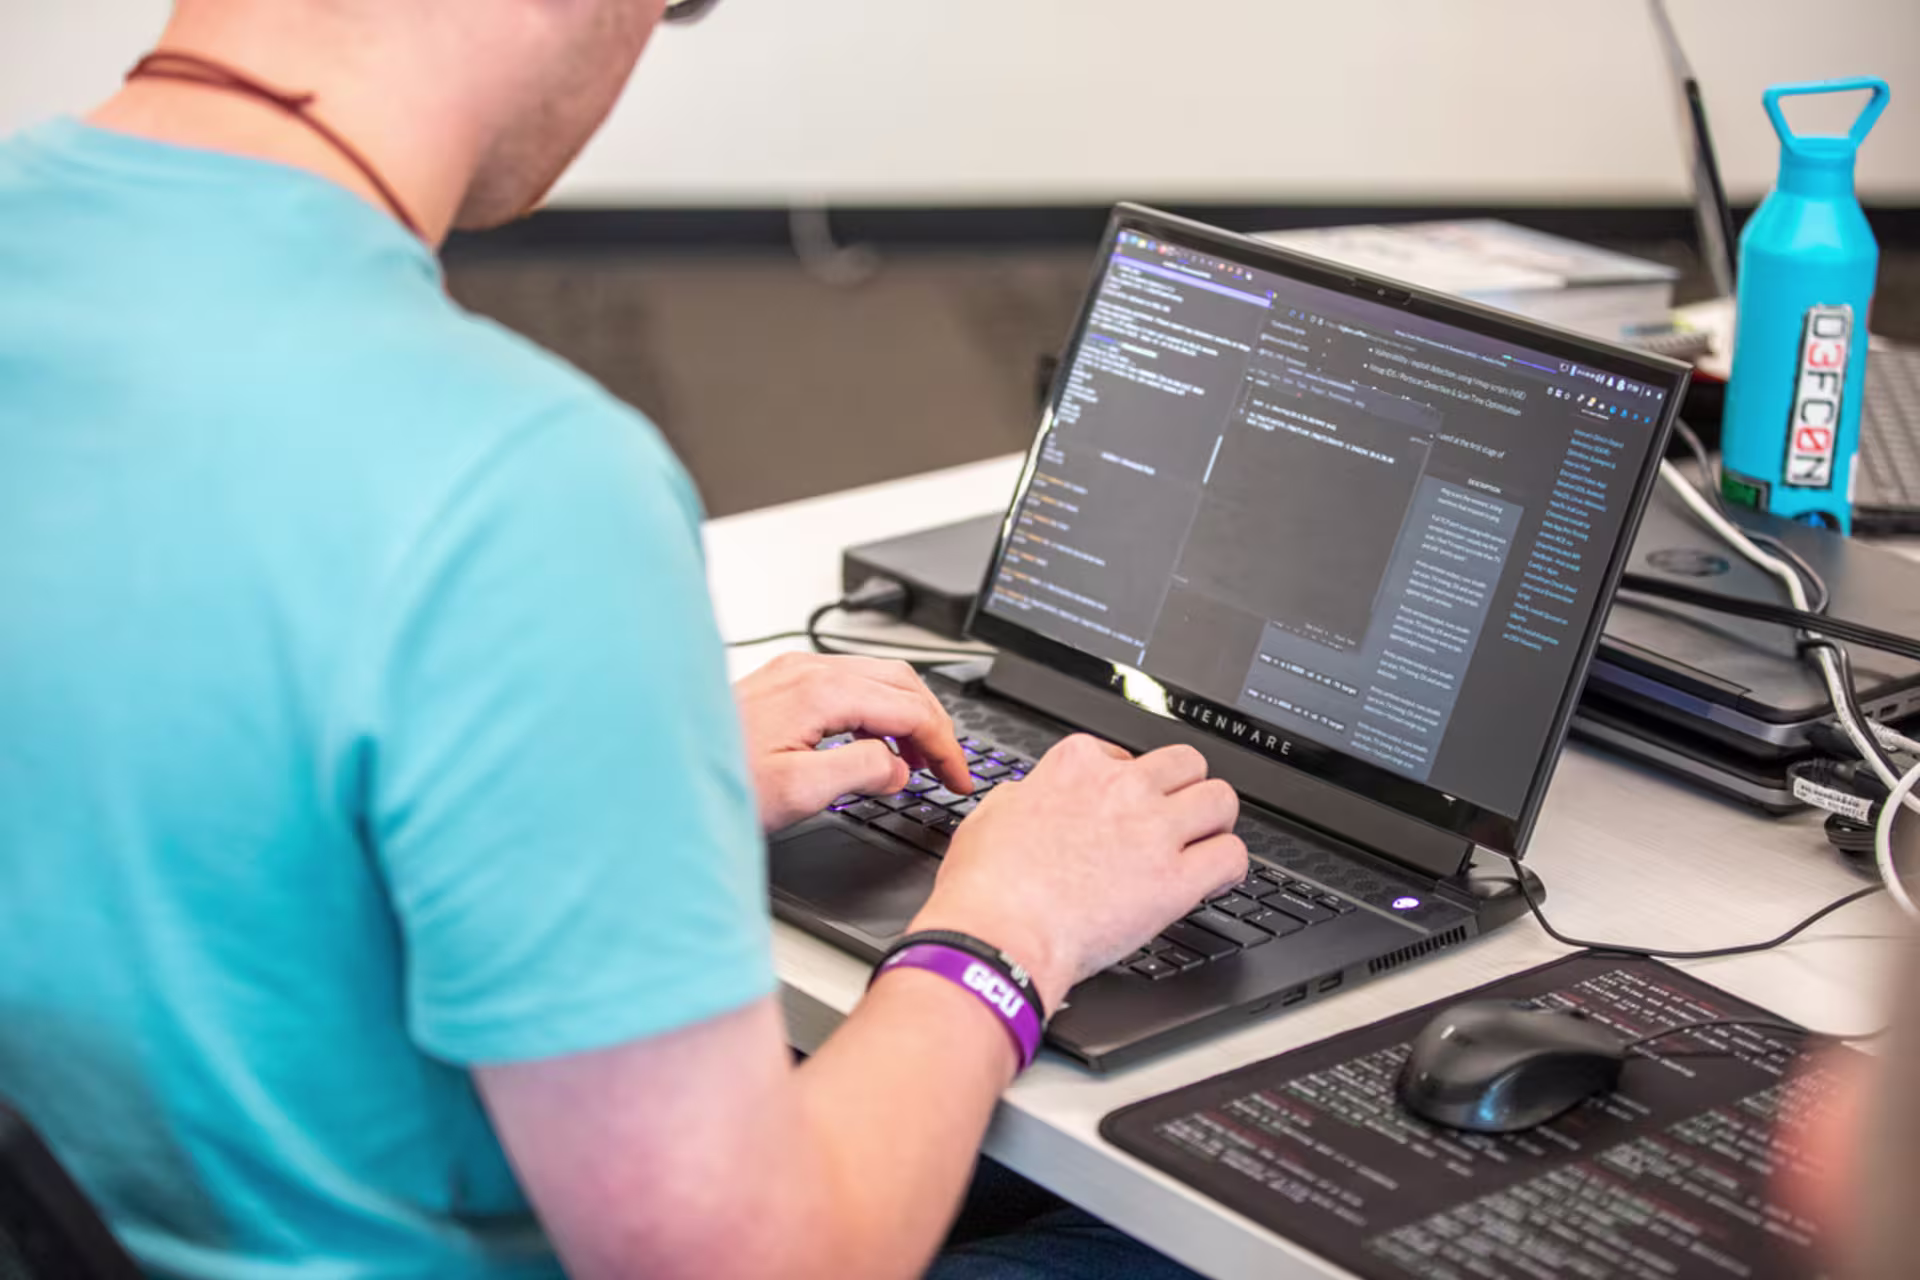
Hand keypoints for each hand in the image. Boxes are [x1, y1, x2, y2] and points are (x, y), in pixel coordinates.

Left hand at [733, 652, 972, 832]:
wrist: (656, 777)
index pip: (910, 709)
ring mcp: (795, 673)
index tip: (959, 778)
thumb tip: (898, 767)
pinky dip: (879, 712)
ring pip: (879, 679)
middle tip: (949, 769)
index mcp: (821, 691)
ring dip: (909, 717)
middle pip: (902, 683)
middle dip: (934, 726)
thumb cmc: (714, 784)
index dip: (945, 746)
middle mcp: (809, 670)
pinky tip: (875, 743)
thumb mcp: (798, 792)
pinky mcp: (784, 684)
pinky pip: (852, 686)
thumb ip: (861, 773)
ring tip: (918, 761)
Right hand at [907, 735, 1244, 1011]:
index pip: (1124, 752)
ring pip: (1221, 799)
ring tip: (1204, 843)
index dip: (1128, 781)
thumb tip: (1031, 798)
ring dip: (1215, 822)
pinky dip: (1230, 868)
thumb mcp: (990, 815)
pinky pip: (1233, 856)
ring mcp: (1153, 831)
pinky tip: (1216, 879)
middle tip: (1178, 815)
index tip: (1128, 802)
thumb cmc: (986, 888)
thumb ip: (1024, 797)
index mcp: (1076, 767)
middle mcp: (1122, 789)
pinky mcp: (1176, 880)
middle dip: (1186, 788)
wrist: (999, 936)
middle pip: (1187, 763)